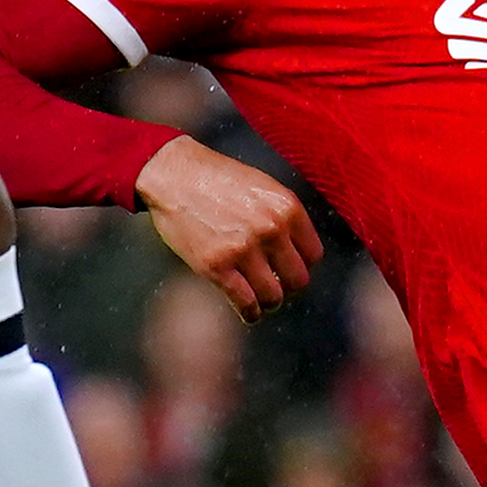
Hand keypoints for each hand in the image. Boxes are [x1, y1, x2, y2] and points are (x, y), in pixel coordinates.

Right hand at [138, 134, 321, 318]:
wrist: (173, 173)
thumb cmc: (216, 178)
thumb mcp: (263, 187)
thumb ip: (283, 216)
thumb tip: (296, 251)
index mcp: (287, 207)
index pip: (313, 255)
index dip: (301, 265)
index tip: (288, 268)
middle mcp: (271, 229)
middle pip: (298, 279)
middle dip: (287, 286)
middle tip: (275, 284)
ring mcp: (243, 249)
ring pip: (273, 296)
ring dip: (268, 302)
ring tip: (261, 299)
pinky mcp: (216, 266)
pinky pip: (245, 303)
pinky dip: (250, 313)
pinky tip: (248, 312)